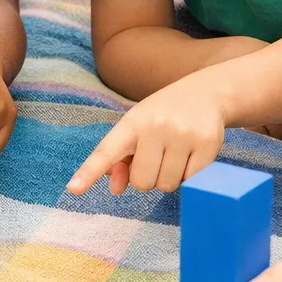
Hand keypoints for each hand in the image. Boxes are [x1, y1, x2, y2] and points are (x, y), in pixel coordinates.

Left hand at [67, 78, 226, 194]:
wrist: (205, 93)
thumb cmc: (162, 116)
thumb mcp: (137, 128)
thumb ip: (119, 158)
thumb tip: (116, 188)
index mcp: (132, 122)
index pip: (107, 151)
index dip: (89, 171)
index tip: (73, 188)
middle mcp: (156, 126)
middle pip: (142, 182)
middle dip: (147, 177)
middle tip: (157, 157)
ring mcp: (183, 134)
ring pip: (166, 185)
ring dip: (168, 178)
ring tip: (175, 154)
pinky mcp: (208, 143)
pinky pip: (190, 182)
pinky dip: (188, 177)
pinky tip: (191, 156)